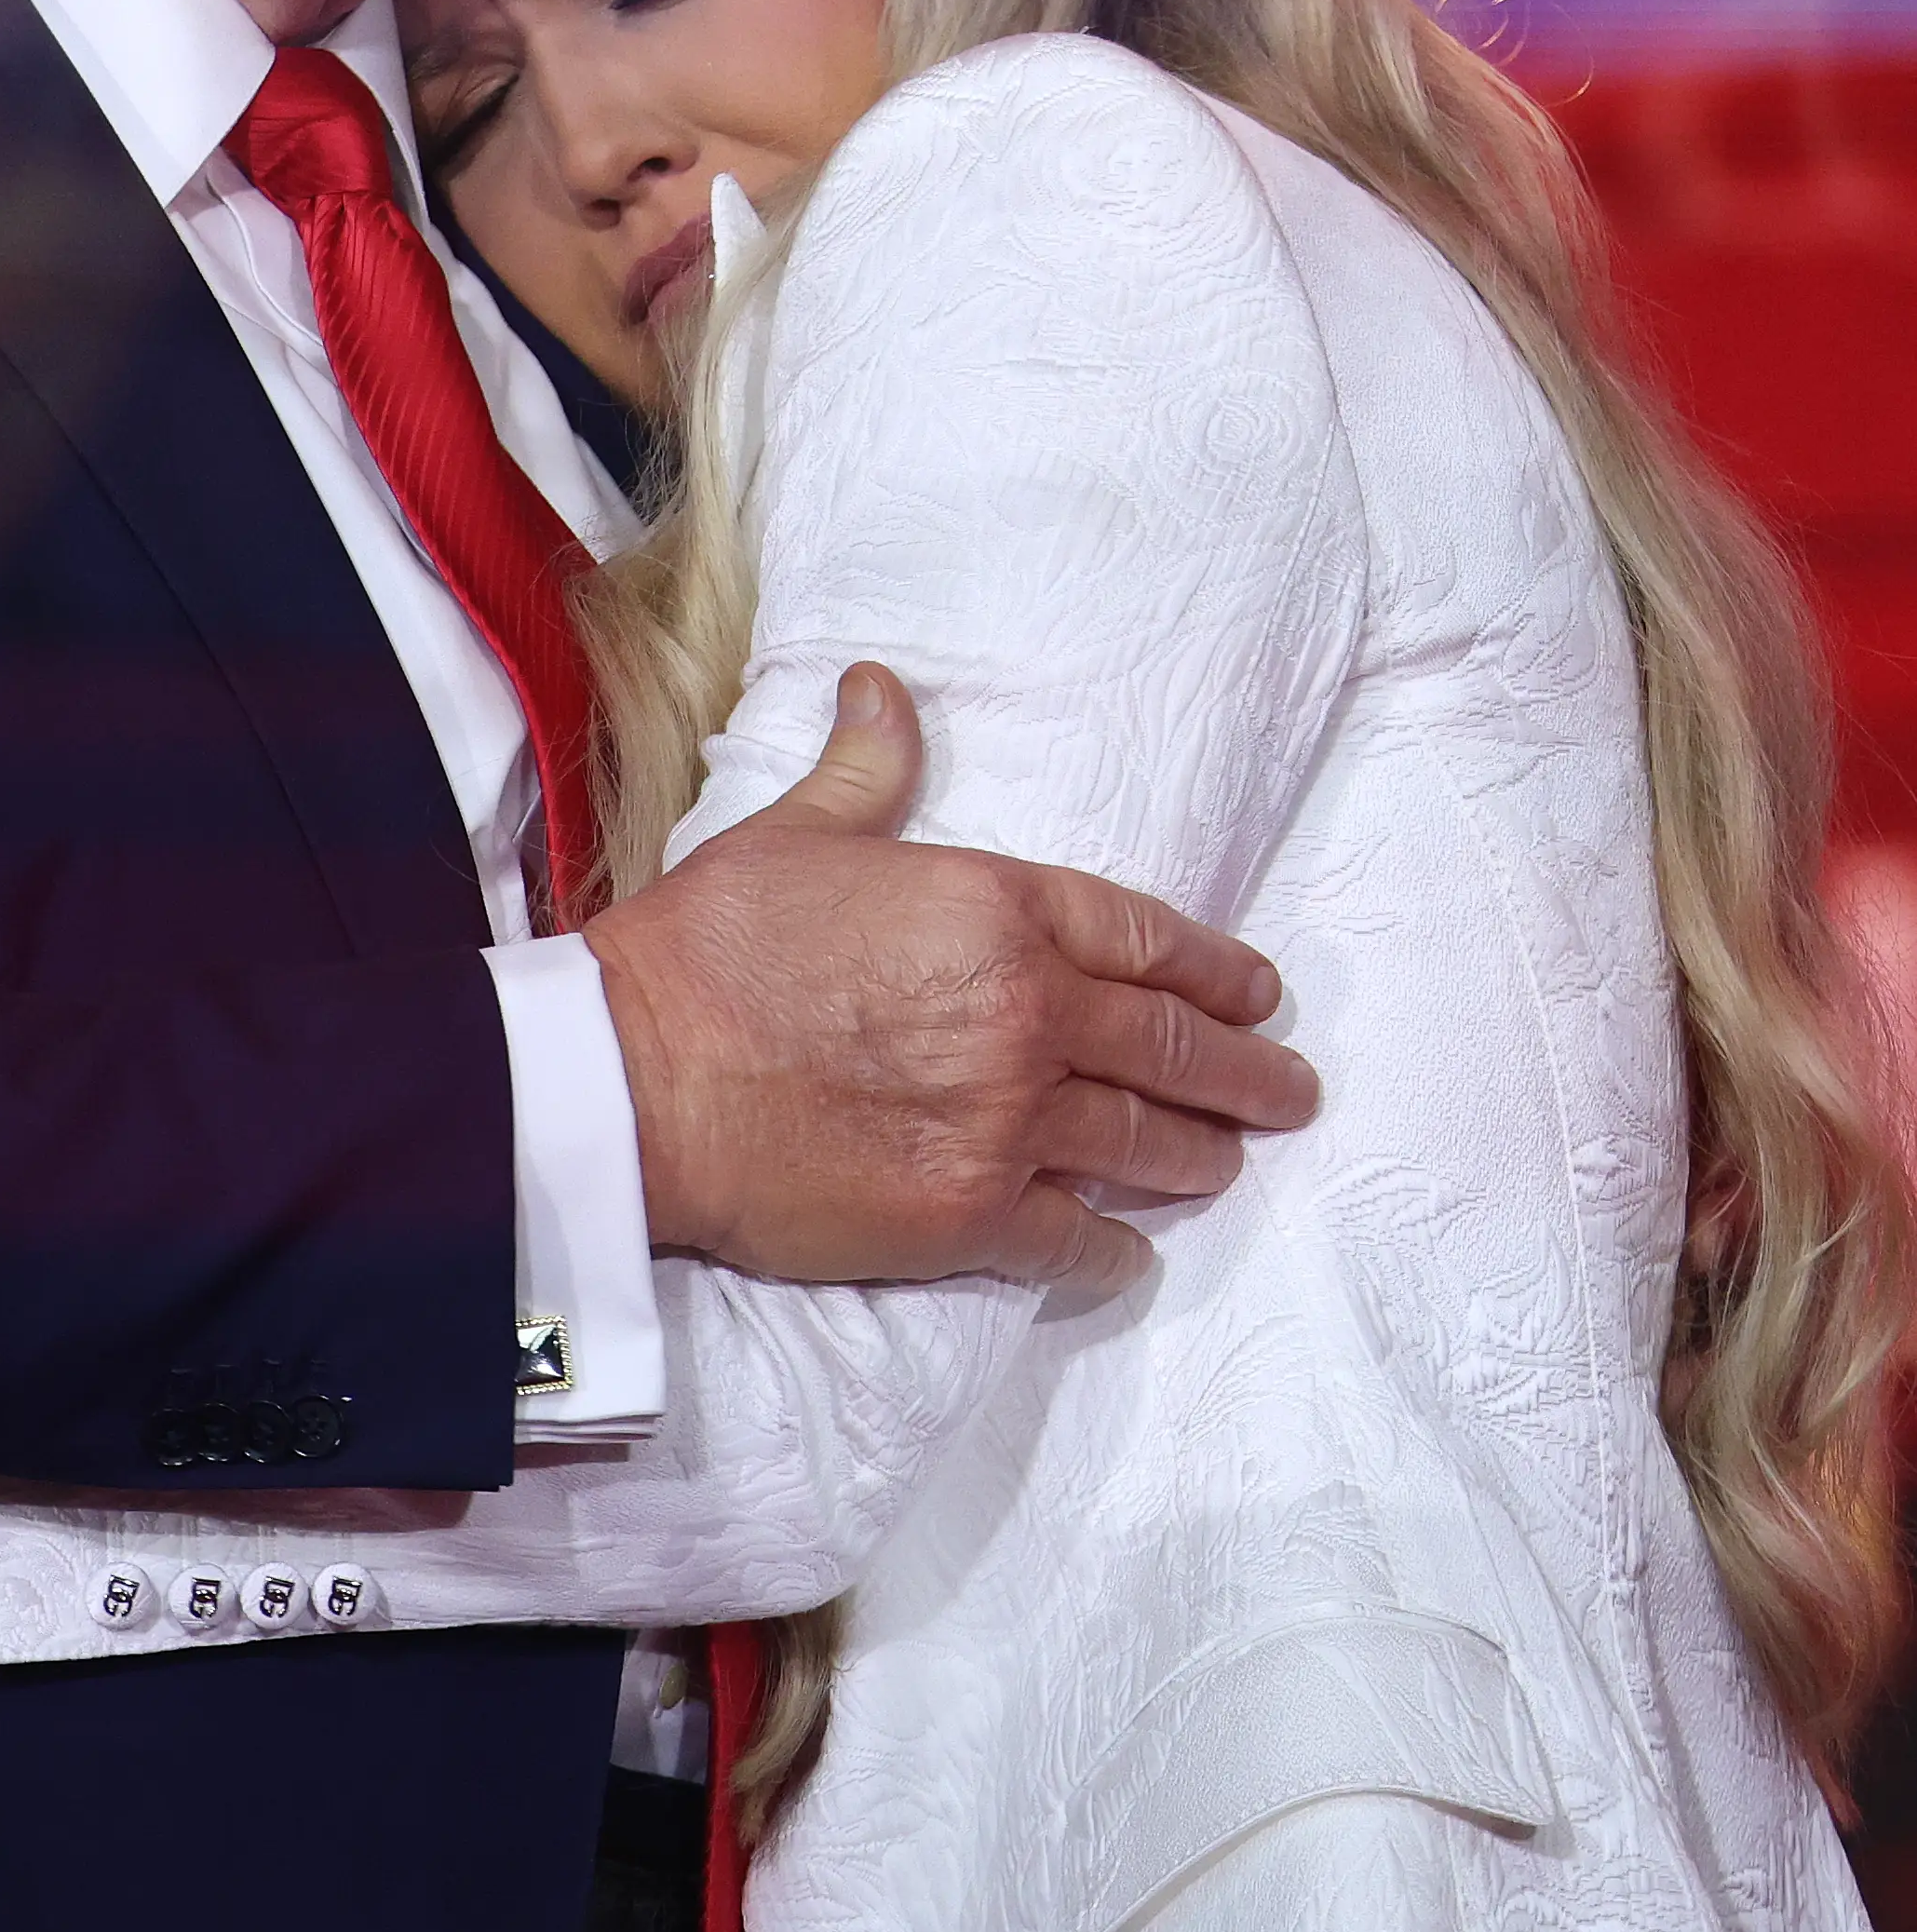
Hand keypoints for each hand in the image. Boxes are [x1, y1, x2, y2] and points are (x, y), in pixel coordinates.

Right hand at [584, 663, 1318, 1294]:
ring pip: (1146, 1144)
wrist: (640, 1078)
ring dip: (1199, 1153)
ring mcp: (1010, 1123)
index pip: (1146, 937)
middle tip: (1291, 1090)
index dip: (1216, 966)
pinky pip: (1083, 1239)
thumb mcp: (793, 833)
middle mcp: (1028, 1014)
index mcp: (997, 908)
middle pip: (1172, 1047)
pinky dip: (1118, 1244)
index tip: (1260, 990)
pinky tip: (1133, 1247)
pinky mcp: (973, 1215)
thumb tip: (882, 685)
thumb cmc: (711, 947)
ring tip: (1227, 1159)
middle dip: (1246, 1071)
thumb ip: (867, 770)